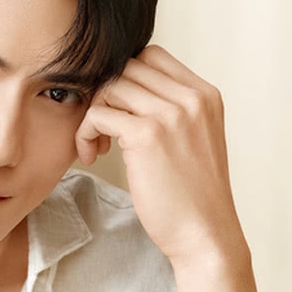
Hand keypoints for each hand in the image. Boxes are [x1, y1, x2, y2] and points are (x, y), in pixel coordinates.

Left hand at [76, 45, 244, 264]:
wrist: (206, 236)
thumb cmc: (192, 194)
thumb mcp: (195, 137)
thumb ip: (171, 108)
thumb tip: (123, 86)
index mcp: (205, 94)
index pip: (151, 55)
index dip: (124, 77)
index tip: (118, 108)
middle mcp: (192, 97)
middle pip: (126, 66)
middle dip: (106, 93)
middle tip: (103, 127)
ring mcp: (171, 113)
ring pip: (109, 86)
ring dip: (93, 113)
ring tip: (99, 144)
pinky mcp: (147, 134)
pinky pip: (98, 114)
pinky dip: (86, 132)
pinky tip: (94, 155)